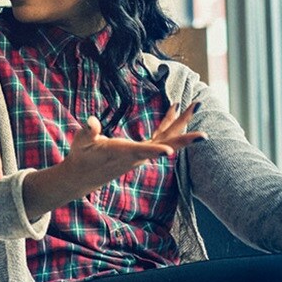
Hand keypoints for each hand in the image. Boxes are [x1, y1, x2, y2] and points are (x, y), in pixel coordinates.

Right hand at [23, 102, 205, 219]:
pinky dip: (168, 123)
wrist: (83, 176)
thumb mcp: (81, 143)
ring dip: (181, 122)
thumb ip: (88, 132)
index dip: (155, 151)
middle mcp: (137, 155)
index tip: (170, 151)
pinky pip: (159, 136)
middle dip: (184, 132)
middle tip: (199, 116)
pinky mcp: (140, 151)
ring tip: (195, 105)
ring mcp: (141, 153)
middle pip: (166, 143)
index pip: (142, 152)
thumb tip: (91, 121)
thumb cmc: (81, 157)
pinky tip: (174, 110)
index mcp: (122, 153)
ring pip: (167, 138)